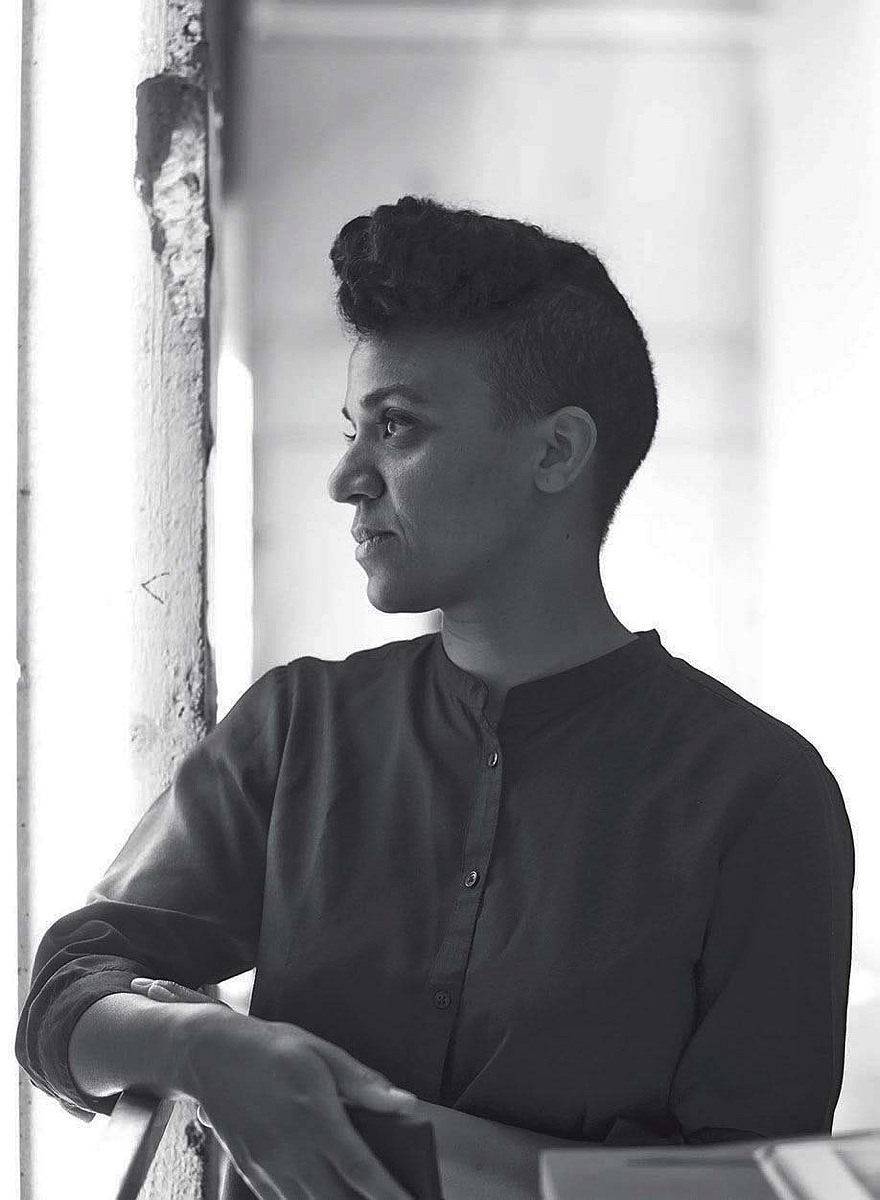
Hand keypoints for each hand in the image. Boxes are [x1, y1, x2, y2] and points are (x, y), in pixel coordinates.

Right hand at [130, 976, 417, 1199]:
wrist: (211, 1056)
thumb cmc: (272, 1049)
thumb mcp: (322, 1053)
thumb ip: (364, 1084)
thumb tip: (406, 1103)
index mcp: (316, 1118)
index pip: (362, 1170)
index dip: (390, 1194)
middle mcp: (293, 1152)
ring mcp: (270, 1169)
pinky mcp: (253, 1175)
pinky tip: (325, 1197)